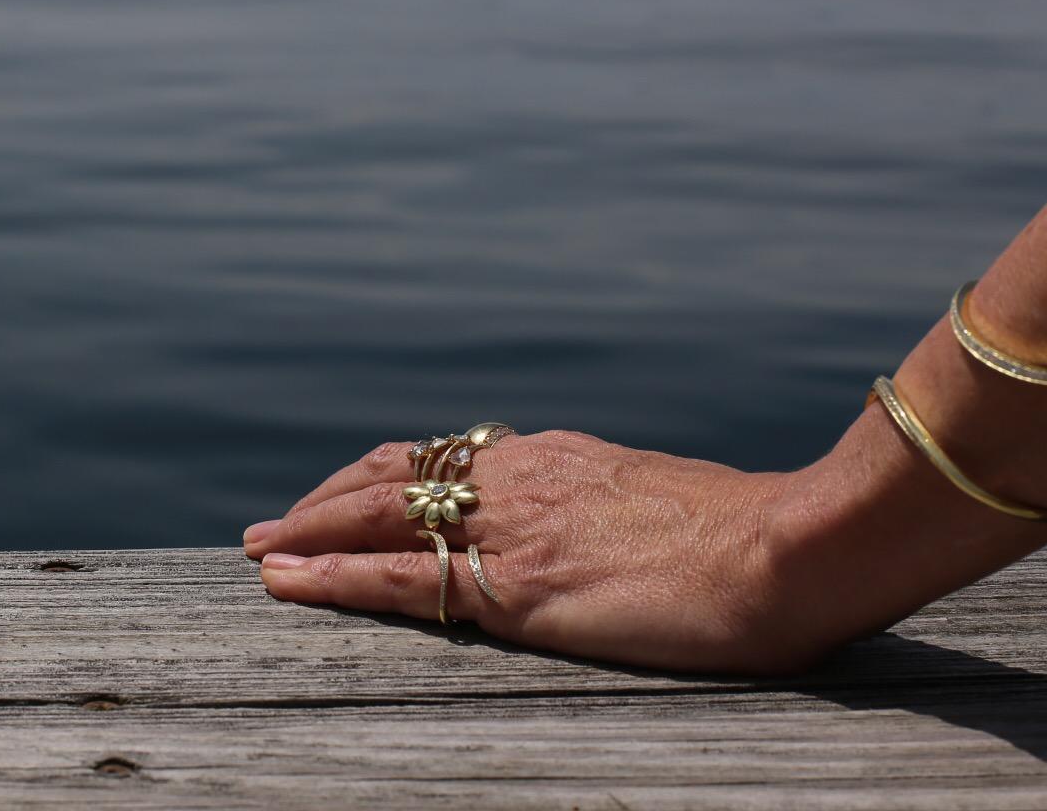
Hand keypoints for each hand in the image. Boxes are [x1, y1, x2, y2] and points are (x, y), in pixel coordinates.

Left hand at [242, 428, 820, 673]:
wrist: (787, 546)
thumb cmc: (755, 536)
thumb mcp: (670, 501)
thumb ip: (621, 504)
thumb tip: (615, 520)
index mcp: (559, 459)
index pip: (449, 459)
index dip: (388, 475)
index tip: (350, 490)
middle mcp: (520, 479)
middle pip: (394, 475)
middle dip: (327, 499)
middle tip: (276, 523)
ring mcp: (511, 530)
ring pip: (378, 517)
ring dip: (308, 533)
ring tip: (259, 549)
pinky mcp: (511, 588)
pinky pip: (398, 579)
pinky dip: (330, 579)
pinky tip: (284, 583)